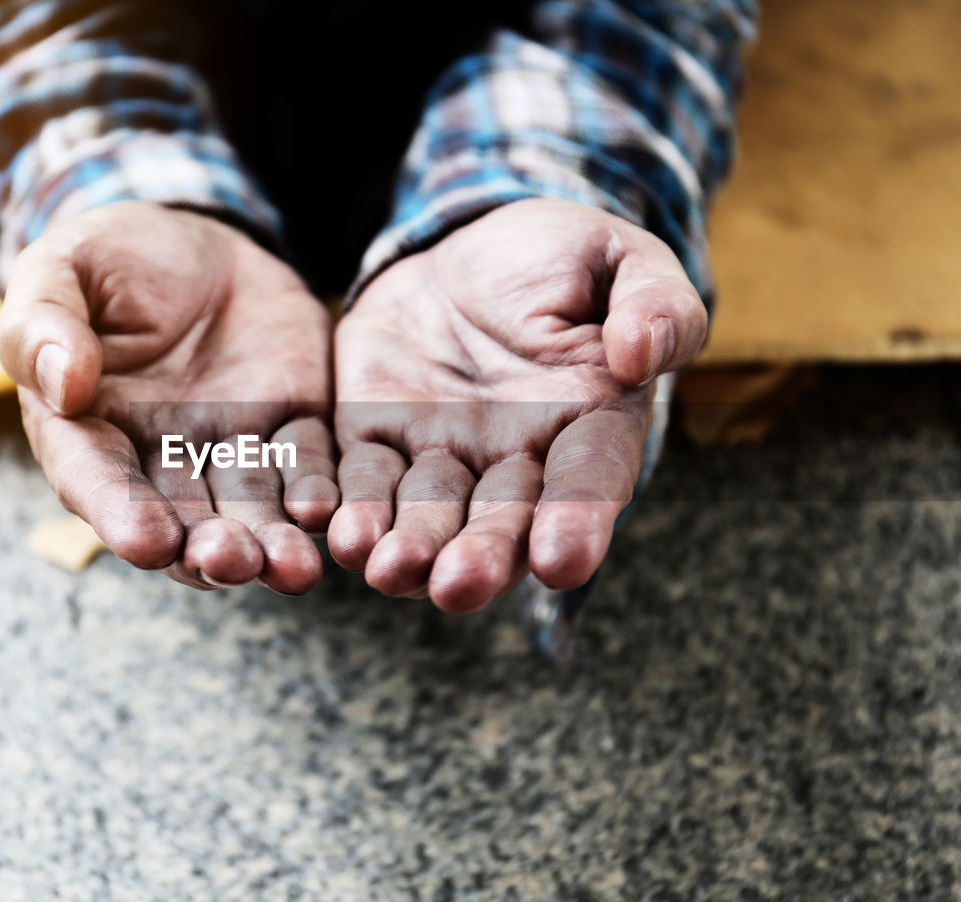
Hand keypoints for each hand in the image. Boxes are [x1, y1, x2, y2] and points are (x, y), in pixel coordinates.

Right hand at [0, 203, 337, 593]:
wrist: (197, 240)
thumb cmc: (107, 258)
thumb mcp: (61, 268)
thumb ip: (44, 322)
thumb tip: (61, 383)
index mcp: (86, 430)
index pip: (97, 482)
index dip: (121, 515)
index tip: (147, 542)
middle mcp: (158, 459)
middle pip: (181, 518)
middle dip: (206, 549)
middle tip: (233, 563)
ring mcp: (227, 449)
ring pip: (249, 509)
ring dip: (270, 545)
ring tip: (294, 568)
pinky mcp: (288, 427)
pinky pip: (306, 467)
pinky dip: (317, 494)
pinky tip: (329, 512)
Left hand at [328, 199, 706, 611]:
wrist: (466, 251)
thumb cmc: (561, 258)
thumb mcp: (617, 258)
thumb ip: (653, 302)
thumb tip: (641, 356)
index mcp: (589, 425)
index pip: (589, 480)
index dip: (577, 521)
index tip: (562, 562)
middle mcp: (516, 460)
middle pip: (500, 521)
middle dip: (480, 557)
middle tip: (456, 587)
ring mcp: (442, 457)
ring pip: (426, 515)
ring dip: (408, 548)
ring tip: (387, 569)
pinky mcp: (376, 439)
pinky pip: (360, 480)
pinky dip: (348, 508)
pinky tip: (333, 531)